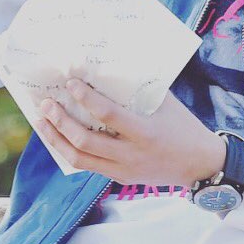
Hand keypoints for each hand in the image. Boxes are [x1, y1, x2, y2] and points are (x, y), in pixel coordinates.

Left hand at [38, 81, 225, 185]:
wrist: (201, 165)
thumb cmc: (182, 126)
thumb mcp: (164, 102)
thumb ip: (138, 89)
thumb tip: (109, 66)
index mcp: (145, 132)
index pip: (108, 115)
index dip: (86, 99)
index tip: (71, 83)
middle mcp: (131, 154)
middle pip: (85, 141)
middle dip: (61, 121)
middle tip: (46, 103)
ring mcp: (123, 169)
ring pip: (79, 158)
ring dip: (56, 138)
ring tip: (42, 120)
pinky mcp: (119, 177)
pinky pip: (87, 165)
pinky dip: (68, 150)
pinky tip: (57, 136)